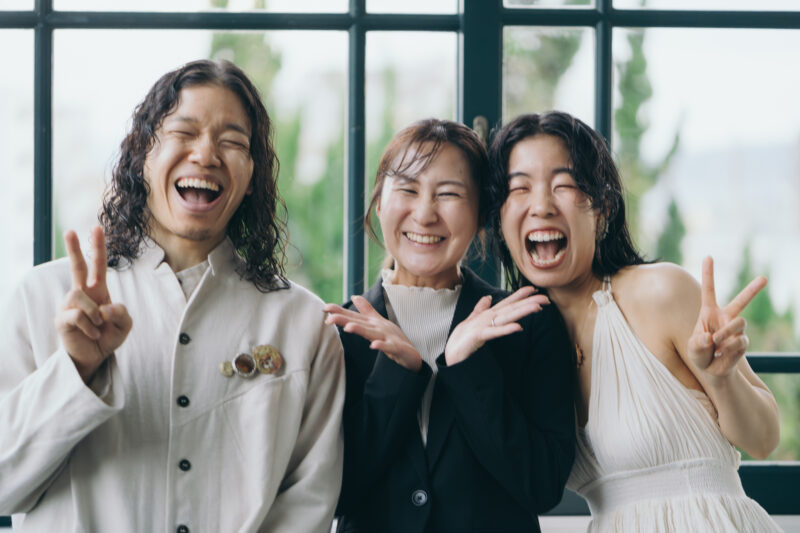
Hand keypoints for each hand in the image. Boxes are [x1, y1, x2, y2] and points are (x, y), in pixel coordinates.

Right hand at [54, 226, 131, 382]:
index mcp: (98, 291)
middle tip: (70, 231)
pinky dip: (91, 326)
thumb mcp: (125, 325)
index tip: (96, 228)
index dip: (97, 247)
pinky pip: (77, 316)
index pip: (98, 265)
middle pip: (76, 267)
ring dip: (95, 314)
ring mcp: (69, 306)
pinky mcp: (61, 319)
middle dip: (74, 249)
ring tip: (99, 326)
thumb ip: (122, 313)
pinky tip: (93, 333)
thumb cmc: (108, 336)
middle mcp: (82, 294)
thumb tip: (104, 306)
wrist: (94, 357)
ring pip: (80, 297)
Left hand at [324, 296, 422, 371]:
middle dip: (344, 320)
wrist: (412, 354)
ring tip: (348, 328)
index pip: (354, 317)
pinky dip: (382, 346)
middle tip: (329, 318)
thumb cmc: (394, 338)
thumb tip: (354, 296)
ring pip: (372, 333)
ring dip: (360, 330)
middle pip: (359, 323)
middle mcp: (379, 328)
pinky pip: (389, 348)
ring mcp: (388, 338)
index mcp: (373, 324)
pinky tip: (374, 346)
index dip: (340, 312)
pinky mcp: (397, 348)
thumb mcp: (378, 323)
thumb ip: (366, 310)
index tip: (325, 308)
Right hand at [444, 286, 548, 365]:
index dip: (520, 295)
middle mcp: (487, 317)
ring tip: (536, 308)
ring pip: (506, 317)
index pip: (507, 303)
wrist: (451, 354)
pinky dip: (505, 329)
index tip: (535, 290)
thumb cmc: (462, 339)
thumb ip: (480, 309)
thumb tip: (488, 297)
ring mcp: (482, 326)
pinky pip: (494, 333)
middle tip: (545, 298)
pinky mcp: (478, 336)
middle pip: (511, 308)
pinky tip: (517, 328)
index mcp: (487, 315)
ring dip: (521, 312)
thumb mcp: (472, 321)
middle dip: (528, 302)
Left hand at [687, 256, 765, 381]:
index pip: (709, 290)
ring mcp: (736, 329)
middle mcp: (725, 318)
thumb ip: (697, 343)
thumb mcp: (692, 349)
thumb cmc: (700, 355)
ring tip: (717, 343)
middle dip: (753, 289)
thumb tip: (710, 337)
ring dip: (726, 333)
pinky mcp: (743, 342)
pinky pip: (739, 341)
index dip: (708, 273)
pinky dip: (728, 349)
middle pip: (741, 300)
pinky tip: (722, 354)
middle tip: (765, 278)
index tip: (708, 256)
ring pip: (739, 323)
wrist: (712, 371)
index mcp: (709, 312)